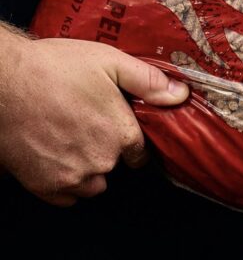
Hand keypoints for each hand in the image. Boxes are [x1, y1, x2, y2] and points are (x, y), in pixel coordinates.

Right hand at [0, 30, 188, 205]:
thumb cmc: (51, 68)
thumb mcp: (108, 62)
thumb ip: (148, 82)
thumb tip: (181, 95)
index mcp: (122, 135)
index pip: (139, 153)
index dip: (128, 141)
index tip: (113, 128)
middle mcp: (102, 161)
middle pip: (114, 167)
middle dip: (104, 151)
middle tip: (82, 126)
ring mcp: (73, 177)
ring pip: (92, 185)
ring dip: (86, 170)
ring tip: (67, 142)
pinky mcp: (45, 186)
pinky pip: (66, 197)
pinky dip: (63, 182)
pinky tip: (53, 157)